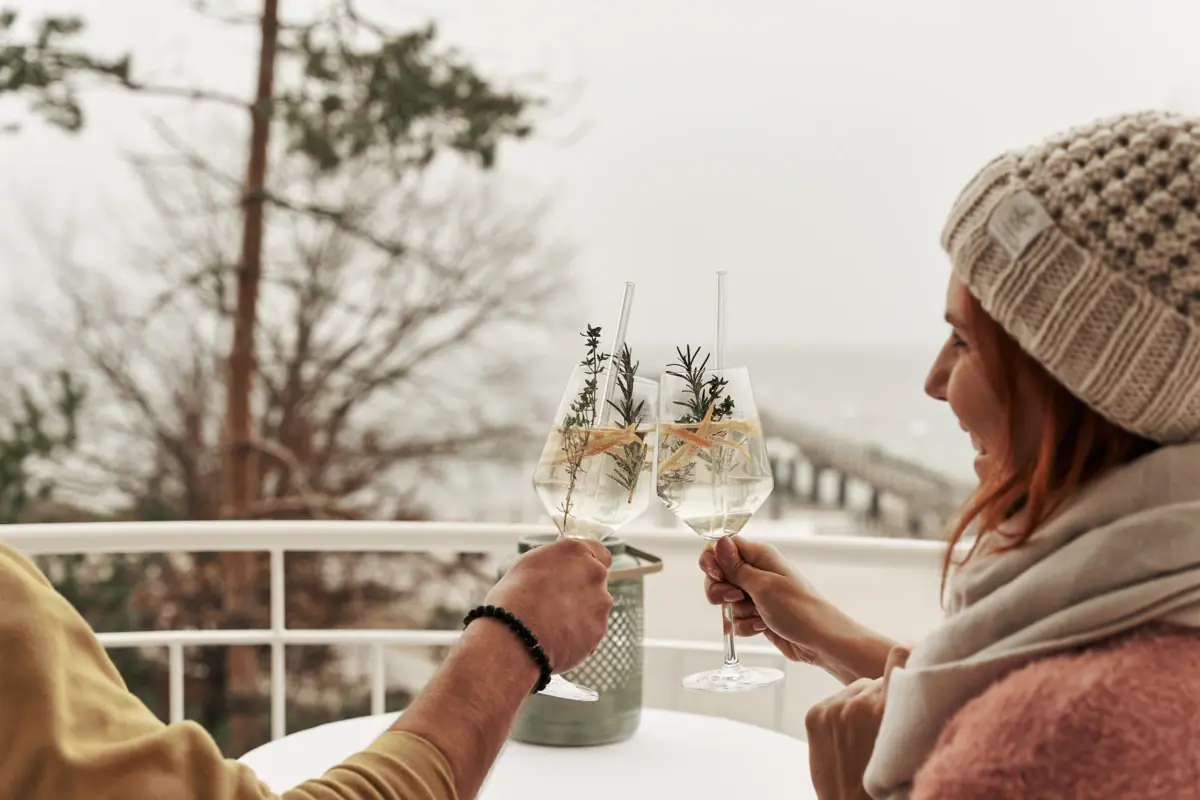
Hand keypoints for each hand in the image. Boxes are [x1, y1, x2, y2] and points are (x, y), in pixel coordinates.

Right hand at [484, 537, 612, 671]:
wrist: (516, 636)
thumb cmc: (514, 597)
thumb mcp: (530, 564)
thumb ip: (555, 563)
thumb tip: (560, 568)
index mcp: (577, 552)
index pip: (599, 552)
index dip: (587, 564)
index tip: (576, 573)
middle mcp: (595, 574)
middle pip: (596, 582)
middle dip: (581, 591)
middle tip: (556, 603)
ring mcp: (600, 604)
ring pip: (595, 608)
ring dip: (580, 613)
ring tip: (552, 625)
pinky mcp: (599, 631)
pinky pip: (591, 631)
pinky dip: (578, 634)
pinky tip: (557, 638)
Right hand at [699, 535, 825, 662]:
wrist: (821, 642)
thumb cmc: (800, 610)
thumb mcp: (763, 586)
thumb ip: (736, 567)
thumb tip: (719, 541)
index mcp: (760, 556)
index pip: (723, 547)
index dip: (713, 560)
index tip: (716, 574)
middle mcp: (756, 572)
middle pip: (719, 576)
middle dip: (721, 591)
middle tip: (737, 598)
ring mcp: (757, 595)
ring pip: (726, 600)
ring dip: (737, 612)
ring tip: (759, 615)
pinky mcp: (758, 615)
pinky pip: (736, 619)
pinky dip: (745, 626)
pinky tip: (762, 627)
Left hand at [805, 646, 910, 799]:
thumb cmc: (887, 781)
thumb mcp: (905, 741)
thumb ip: (905, 709)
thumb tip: (910, 672)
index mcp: (890, 707)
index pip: (899, 657)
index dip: (905, 654)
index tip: (910, 650)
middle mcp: (861, 701)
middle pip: (875, 681)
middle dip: (881, 695)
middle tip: (883, 723)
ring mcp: (835, 707)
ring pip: (854, 690)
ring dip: (859, 704)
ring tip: (864, 735)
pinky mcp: (815, 713)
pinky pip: (834, 700)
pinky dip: (840, 713)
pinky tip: (847, 737)